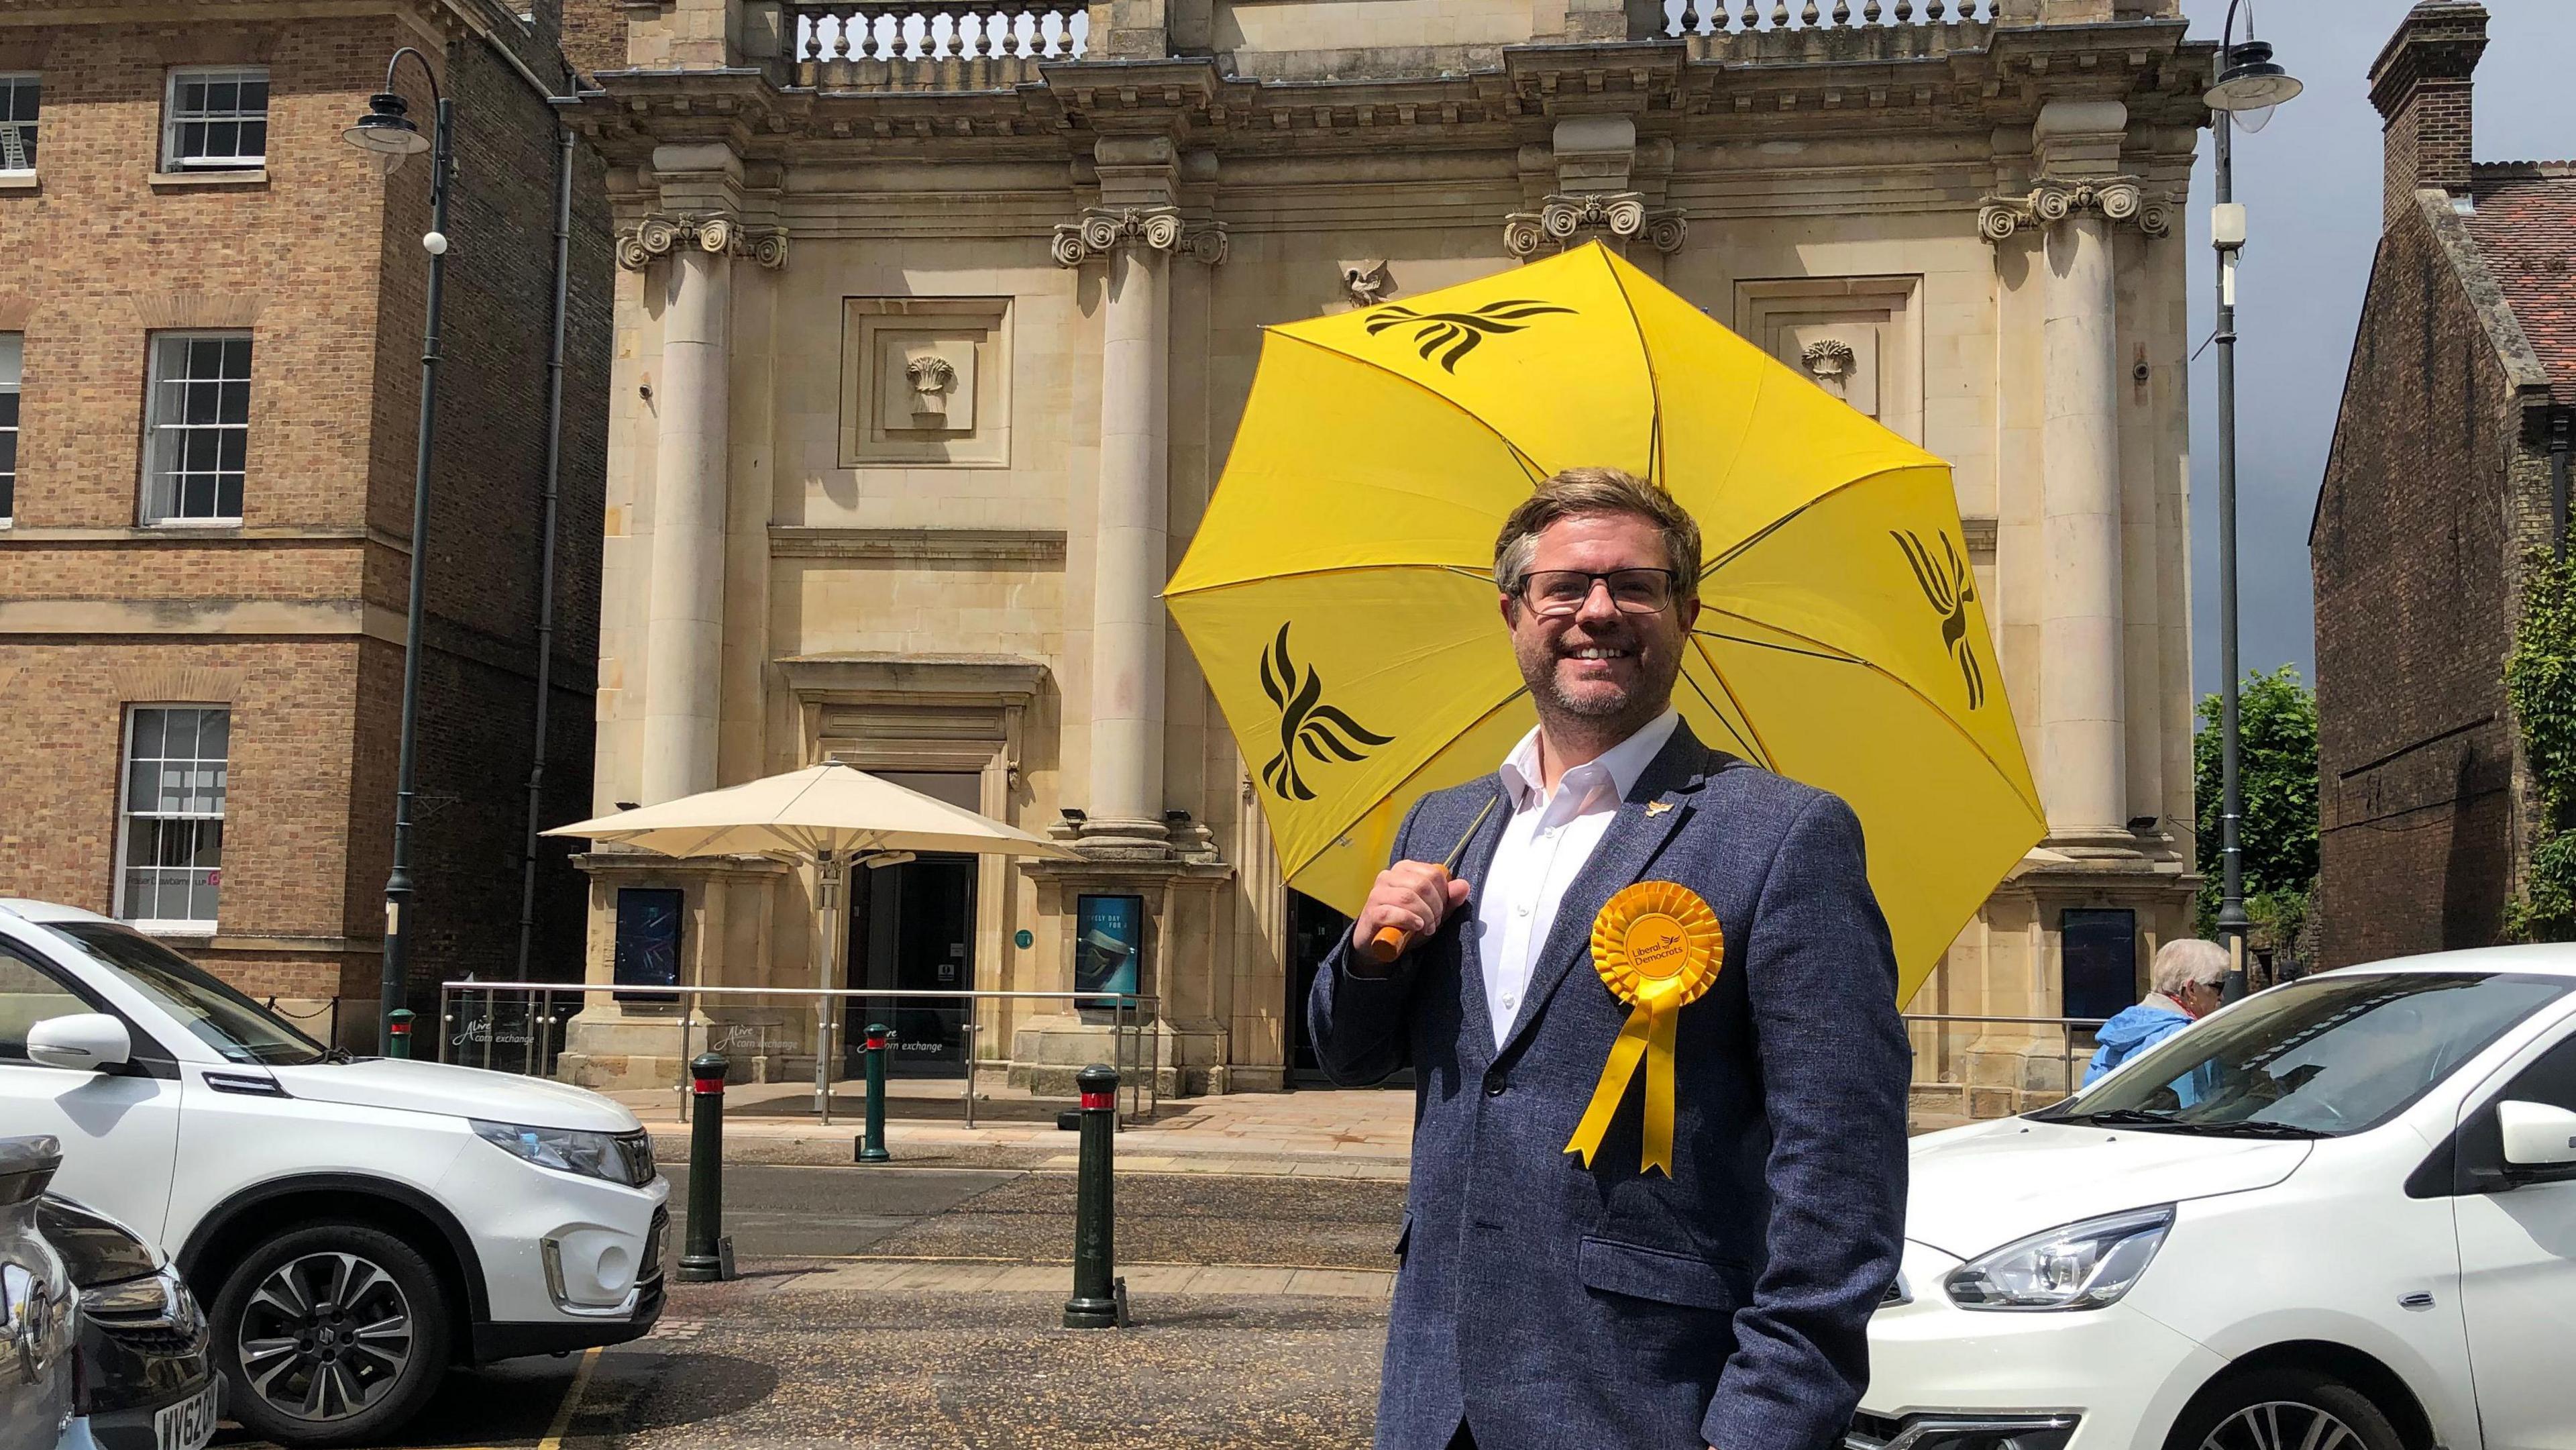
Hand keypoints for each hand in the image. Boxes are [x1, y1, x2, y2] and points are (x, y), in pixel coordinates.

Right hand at [1351, 860, 1471, 955]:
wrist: (1377, 944)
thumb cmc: (1405, 924)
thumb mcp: (1432, 912)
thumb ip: (1449, 900)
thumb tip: (1463, 885)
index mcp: (1404, 870)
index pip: (1433, 873)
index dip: (1443, 894)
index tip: (1441, 910)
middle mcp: (1388, 876)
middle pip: (1422, 884)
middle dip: (1435, 907)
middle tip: (1434, 922)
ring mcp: (1377, 893)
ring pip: (1408, 897)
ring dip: (1424, 916)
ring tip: (1426, 928)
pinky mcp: (1371, 912)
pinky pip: (1393, 912)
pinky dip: (1409, 921)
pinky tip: (1416, 927)